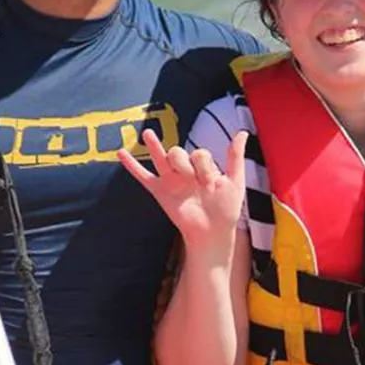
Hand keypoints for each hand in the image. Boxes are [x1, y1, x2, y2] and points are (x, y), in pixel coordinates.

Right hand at [118, 128, 247, 251]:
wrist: (212, 232)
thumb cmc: (226, 208)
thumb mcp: (235, 180)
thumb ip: (235, 156)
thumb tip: (243, 132)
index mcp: (201, 167)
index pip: (198, 154)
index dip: (204, 166)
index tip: (211, 182)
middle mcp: (185, 171)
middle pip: (178, 152)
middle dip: (185, 164)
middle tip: (194, 180)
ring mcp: (171, 180)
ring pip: (160, 157)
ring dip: (154, 145)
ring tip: (149, 133)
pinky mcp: (160, 192)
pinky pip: (142, 176)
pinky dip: (131, 165)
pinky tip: (121, 153)